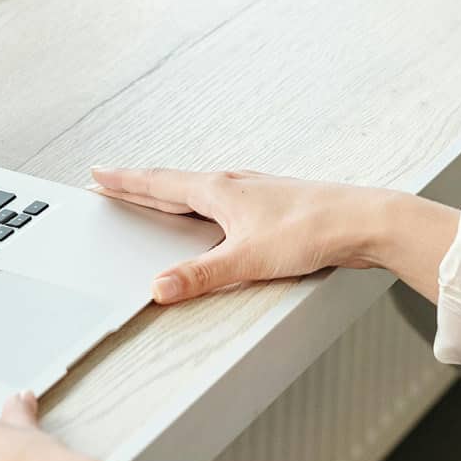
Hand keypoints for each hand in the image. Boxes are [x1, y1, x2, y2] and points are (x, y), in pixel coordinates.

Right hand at [89, 166, 420, 302]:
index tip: (98, 173)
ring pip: (199, 190)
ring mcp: (253, 192)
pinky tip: (212, 215)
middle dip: (140, 185)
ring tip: (153, 197)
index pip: (159, 184)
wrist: (362, 220)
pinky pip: (222, 200)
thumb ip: (201, 275)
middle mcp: (233, 184)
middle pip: (174, 183)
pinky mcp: (272, 205)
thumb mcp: (247, 258)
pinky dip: (201, 204)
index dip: (125, 181)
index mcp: (219, 190)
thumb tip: (159, 287)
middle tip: (112, 182)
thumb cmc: (311, 230)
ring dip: (171, 192)